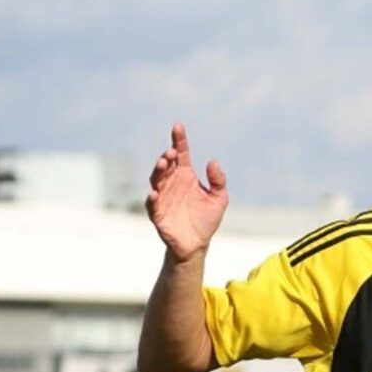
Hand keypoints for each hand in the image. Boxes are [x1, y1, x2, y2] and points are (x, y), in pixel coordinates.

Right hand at [147, 122, 227, 258]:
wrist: (197, 245)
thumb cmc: (206, 220)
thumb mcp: (219, 199)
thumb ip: (218, 181)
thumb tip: (213, 162)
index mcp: (186, 176)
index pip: (181, 154)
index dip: (179, 140)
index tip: (178, 126)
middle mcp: (172, 183)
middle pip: (166, 165)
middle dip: (166, 157)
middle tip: (170, 152)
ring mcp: (163, 197)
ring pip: (156, 180)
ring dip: (158, 171)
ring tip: (164, 163)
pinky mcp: (158, 213)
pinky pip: (152, 204)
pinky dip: (152, 197)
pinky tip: (156, 192)